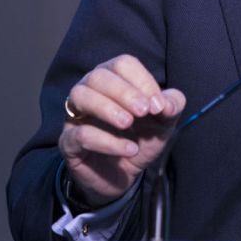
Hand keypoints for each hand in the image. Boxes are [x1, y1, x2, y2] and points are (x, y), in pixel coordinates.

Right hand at [58, 54, 186, 208]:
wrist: (124, 175)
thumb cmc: (141, 138)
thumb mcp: (164, 121)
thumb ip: (172, 105)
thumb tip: (166, 103)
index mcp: (114, 78)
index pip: (123, 64)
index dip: (142, 81)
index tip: (159, 105)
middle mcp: (90, 90)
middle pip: (99, 75)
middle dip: (124, 92)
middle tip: (144, 111)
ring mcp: (76, 114)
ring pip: (81, 95)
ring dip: (108, 108)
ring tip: (129, 124)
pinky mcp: (68, 142)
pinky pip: (79, 134)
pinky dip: (107, 141)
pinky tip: (129, 149)